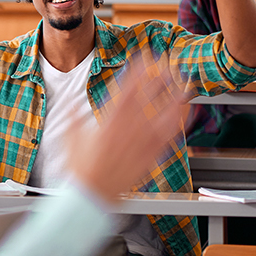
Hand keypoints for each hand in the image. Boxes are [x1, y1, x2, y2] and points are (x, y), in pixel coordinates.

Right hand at [67, 62, 181, 203]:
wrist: (92, 196)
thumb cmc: (82, 170)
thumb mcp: (70, 138)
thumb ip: (73, 117)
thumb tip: (71, 101)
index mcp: (109, 123)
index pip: (127, 92)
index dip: (137, 73)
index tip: (144, 59)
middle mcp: (128, 131)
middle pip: (148, 100)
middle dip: (159, 80)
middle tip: (168, 64)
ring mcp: (141, 144)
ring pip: (163, 117)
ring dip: (174, 99)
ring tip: (183, 85)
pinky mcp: (149, 157)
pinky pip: (168, 139)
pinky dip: (177, 124)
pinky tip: (184, 115)